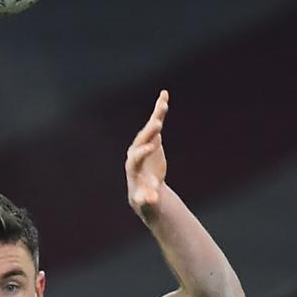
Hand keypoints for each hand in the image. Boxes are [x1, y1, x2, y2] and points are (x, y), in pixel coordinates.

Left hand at [126, 90, 168, 215]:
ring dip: (156, 116)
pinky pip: (156, 122)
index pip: (135, 158)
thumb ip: (148, 199)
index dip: (142, 152)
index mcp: (132, 168)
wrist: (145, 190)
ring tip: (163, 104)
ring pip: (149, 129)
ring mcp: (144, 144)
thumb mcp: (146, 201)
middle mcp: (136, 153)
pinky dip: (160, 110)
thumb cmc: (145, 197)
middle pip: (141, 141)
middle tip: (157, 124)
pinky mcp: (153, 139)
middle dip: (149, 133)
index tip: (150, 148)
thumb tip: (151, 200)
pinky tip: (164, 95)